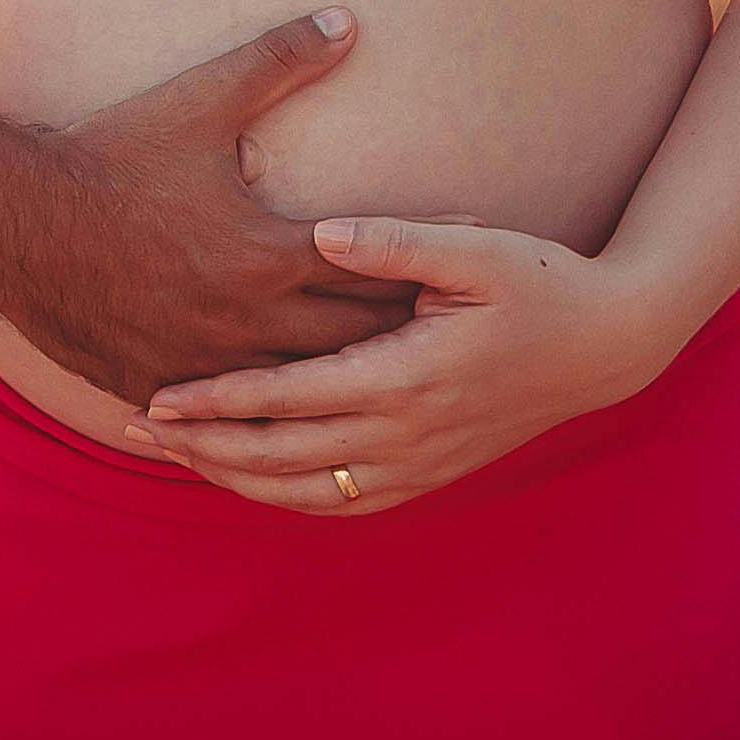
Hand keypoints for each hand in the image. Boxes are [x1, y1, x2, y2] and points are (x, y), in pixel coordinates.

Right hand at [0, 11, 420, 407]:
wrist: (12, 221)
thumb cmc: (110, 157)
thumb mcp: (199, 102)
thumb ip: (278, 60)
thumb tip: (346, 19)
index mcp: (268, 257)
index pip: (374, 271)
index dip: (423, 267)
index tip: (464, 266)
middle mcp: (246, 323)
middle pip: (352, 344)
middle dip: (400, 337)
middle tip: (445, 335)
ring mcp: (201, 364)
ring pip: (298, 392)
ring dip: (341, 383)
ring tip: (383, 380)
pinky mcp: (156, 386)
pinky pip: (229, 416)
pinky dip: (265, 412)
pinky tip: (289, 415)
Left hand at [126, 215, 696, 511]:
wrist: (605, 347)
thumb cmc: (540, 282)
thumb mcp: (476, 249)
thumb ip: (395, 241)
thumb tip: (323, 235)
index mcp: (407, 376)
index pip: (290, 397)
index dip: (219, 400)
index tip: (158, 395)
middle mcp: (406, 433)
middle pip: (281, 456)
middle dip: (202, 446)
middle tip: (134, 427)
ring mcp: (419, 463)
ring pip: (305, 492)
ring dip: (234, 478)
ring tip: (174, 457)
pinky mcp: (430, 474)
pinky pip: (344, 504)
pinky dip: (287, 499)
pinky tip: (248, 482)